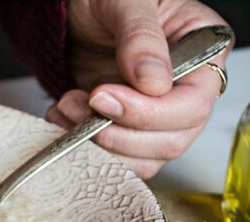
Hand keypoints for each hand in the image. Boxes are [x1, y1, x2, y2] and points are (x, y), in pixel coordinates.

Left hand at [46, 0, 231, 177]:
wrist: (78, 13)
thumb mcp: (123, 3)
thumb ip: (140, 38)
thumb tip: (153, 83)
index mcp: (203, 53)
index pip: (192, 105)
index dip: (147, 112)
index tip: (103, 96)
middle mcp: (186, 91)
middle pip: (171, 140)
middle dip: (117, 132)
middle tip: (79, 103)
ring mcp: (158, 115)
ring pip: (144, 158)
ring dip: (98, 144)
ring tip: (66, 109)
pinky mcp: (128, 129)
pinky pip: (119, 158)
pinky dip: (88, 150)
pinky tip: (65, 121)